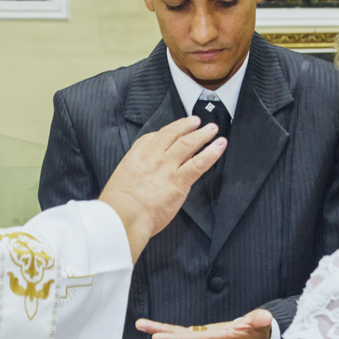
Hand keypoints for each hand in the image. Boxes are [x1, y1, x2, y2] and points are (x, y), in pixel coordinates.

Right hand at [99, 116, 224, 262]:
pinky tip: (220, 146)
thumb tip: (139, 184)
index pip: (152, 138)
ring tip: (212, 129)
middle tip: (196, 121)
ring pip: (188, 144)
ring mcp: (167, 167)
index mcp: (135, 157)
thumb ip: (132, 178)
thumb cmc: (118, 208)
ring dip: (202, 134)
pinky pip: (199, 163)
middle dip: (186, 126)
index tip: (174, 130)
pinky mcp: (179, 180)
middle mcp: (152, 157)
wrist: (123, 216)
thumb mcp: (118, 184)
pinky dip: (212, 152)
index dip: (166, 132)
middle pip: (172, 135)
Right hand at [136, 308, 273, 338]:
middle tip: (139, 324)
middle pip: (179, 330)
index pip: (191, 336)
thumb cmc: (255, 330)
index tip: (158, 336)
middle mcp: (205, 332)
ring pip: (178, 333)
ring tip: (141, 326)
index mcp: (214, 333)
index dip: (175, 337)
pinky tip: (157, 336)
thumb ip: (259, 320)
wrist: (256, 331)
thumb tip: (265, 316)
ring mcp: (203, 335)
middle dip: (159, 328)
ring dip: (160, 330)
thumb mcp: (258, 326)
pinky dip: (170, 336)